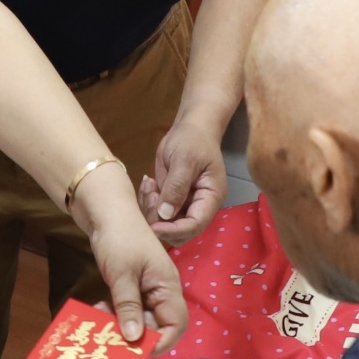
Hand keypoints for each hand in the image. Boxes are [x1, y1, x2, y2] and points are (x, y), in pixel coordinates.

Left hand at [81, 194, 189, 351]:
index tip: (137, 351)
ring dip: (121, 325)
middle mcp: (161, 291)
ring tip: (99, 325)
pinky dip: (115, 313)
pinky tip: (96, 311)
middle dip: (136, 336)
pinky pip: (127, 309)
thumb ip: (128, 306)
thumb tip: (134, 339)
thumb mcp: (122, 274)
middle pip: (157, 325)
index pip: (176, 324)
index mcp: (168, 287)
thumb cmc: (120, 238)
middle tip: (110, 339)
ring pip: (139, 319)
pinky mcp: (132, 286)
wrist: (106, 212)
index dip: (162, 341)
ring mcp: (146, 289)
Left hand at [140, 116, 226, 245]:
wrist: (190, 126)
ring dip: (152, 209)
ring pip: (165, 223)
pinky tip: (148, 183)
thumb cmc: (193, 139)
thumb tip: (165, 214)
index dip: (174, 230)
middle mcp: (199, 206)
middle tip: (152, 197)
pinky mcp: (171, 198)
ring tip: (149, 186)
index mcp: (210, 198)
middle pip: (180, 231)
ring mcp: (184, 203)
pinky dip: (148, 201)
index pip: (195, 225)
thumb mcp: (185, 159)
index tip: (154, 226)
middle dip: (161, 221)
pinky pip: (157, 210)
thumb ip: (176, 187)